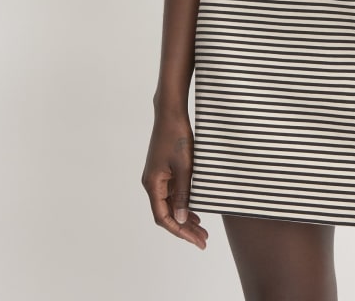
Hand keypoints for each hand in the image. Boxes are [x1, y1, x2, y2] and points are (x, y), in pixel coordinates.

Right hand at [141, 113, 207, 248]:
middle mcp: (152, 183)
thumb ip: (183, 193)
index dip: (180, 231)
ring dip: (185, 217)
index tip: (196, 240)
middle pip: (167, 213)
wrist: (171, 113)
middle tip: (203, 239)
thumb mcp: (184, 166)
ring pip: (170, 204)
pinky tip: (195, 209)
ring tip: (201, 229)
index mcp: (153, 184)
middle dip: (184, 228)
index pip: (163, 217)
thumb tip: (183, 219)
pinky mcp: (163, 170)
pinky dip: (184, 203)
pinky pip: (172, 193)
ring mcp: (157, 177)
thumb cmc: (177, 136)